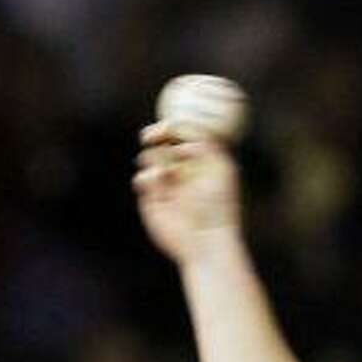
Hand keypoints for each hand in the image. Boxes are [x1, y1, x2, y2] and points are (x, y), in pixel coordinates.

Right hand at [133, 121, 241, 266]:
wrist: (207, 240)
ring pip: (150, 157)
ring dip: (156, 159)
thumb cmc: (219, 206)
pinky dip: (148, 177)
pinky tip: (159, 184)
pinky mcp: (152, 200)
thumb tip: (182, 121)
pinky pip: (141, 178)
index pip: (182, 134)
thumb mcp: (220, 166)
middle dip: (156, 135)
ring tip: (169, 176)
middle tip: (150, 136)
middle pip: (162, 140)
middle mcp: (182, 170)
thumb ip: (205, 140)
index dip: (173, 126)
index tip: (169, 125)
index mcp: (200, 161)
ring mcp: (166, 185)